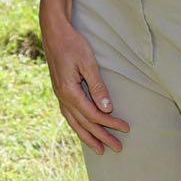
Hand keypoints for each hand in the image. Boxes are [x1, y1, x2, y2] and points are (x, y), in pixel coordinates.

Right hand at [41, 14, 129, 153]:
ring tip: (99, 149)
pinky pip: (69, 114)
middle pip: (84, 122)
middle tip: (117, 148)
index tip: (126, 128)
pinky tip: (82, 129)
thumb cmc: (73, 44)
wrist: (54, 32)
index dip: (110, 123)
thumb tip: (106, 109)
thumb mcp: (88, 63)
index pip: (93, 114)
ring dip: (87, 136)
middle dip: (101, 136)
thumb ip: (97, 87)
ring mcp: (59, 94)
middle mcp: (62, 96)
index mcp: (69, 91)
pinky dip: (77, 125)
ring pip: (74, 121)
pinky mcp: (59, 90)